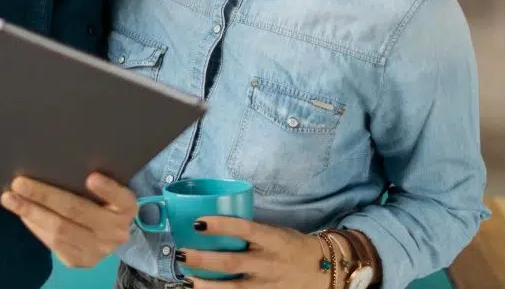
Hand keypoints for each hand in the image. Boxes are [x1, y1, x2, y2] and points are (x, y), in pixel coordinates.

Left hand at [1, 173, 137, 267]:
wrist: (109, 236)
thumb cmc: (103, 202)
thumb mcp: (107, 190)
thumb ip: (92, 178)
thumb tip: (51, 160)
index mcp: (127, 207)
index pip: (121, 198)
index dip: (107, 189)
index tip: (91, 177)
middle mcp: (116, 231)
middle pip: (78, 211)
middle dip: (45, 196)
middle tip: (19, 183)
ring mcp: (98, 249)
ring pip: (60, 230)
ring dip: (31, 213)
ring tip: (10, 199)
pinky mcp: (81, 261)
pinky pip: (54, 244)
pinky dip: (35, 226)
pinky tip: (22, 213)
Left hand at [178, 216, 335, 288]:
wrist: (323, 270)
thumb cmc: (293, 246)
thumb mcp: (275, 233)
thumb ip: (250, 232)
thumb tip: (215, 226)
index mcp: (272, 240)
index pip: (244, 229)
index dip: (220, 225)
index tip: (198, 222)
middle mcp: (269, 263)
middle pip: (232, 262)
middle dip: (203, 259)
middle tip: (181, 254)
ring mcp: (268, 285)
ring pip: (234, 288)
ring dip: (207, 285)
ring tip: (188, 278)